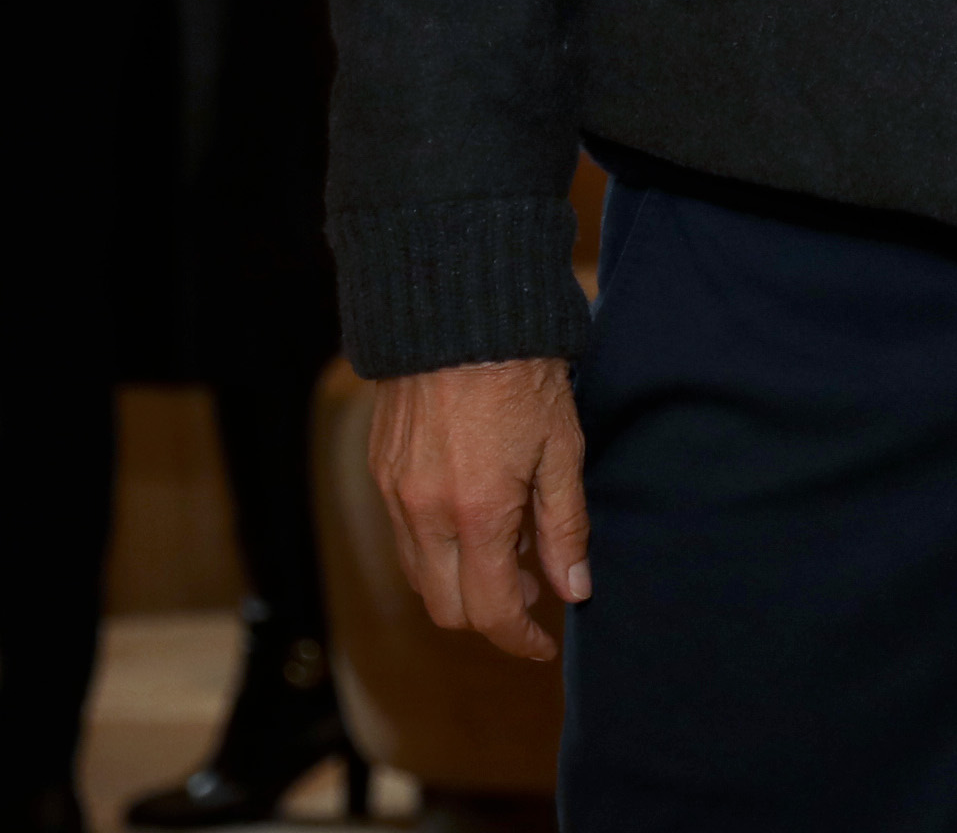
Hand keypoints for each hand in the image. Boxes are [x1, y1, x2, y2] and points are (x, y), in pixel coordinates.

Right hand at [368, 356, 590, 661]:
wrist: (460, 312)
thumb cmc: (522, 374)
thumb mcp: (562, 449)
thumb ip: (565, 526)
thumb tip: (574, 590)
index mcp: (477, 513)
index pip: (490, 611)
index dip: (519, 639)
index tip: (544, 643)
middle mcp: (425, 514)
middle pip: (446, 608)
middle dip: (489, 616)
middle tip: (534, 591)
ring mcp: (395, 494)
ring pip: (419, 576)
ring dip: (461, 583)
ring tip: (511, 552)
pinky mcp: (381, 471)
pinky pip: (404, 536)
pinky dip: (436, 548)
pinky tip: (475, 518)